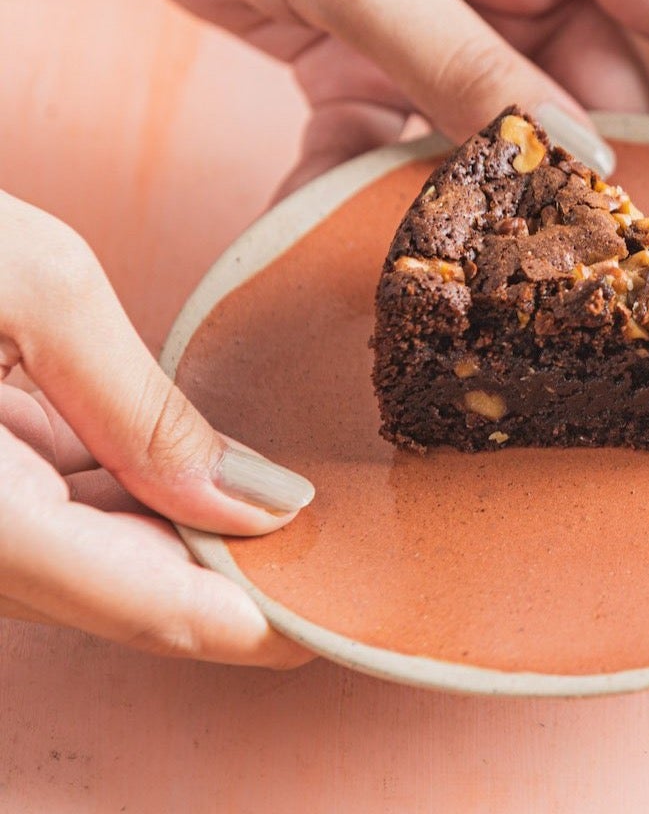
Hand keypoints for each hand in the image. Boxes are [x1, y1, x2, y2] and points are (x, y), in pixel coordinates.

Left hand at [0, 0, 648, 190]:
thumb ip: (461, 63)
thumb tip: (579, 163)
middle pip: (604, 94)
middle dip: (593, 181)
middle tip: (580, 273)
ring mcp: (451, 14)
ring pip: (507, 131)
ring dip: (475, 191)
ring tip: (444, 254)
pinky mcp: (380, 52)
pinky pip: (415, 138)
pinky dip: (381, 176)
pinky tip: (328, 196)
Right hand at [0, 192, 312, 664]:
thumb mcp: (33, 286)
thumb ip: (142, 408)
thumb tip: (254, 503)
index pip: (158, 607)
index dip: (267, 621)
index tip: (357, 610)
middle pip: (129, 592)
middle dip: (241, 580)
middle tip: (352, 550)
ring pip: (93, 559)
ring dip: (188, 538)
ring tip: (299, 508)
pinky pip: (50, 512)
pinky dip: (127, 496)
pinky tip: (196, 469)